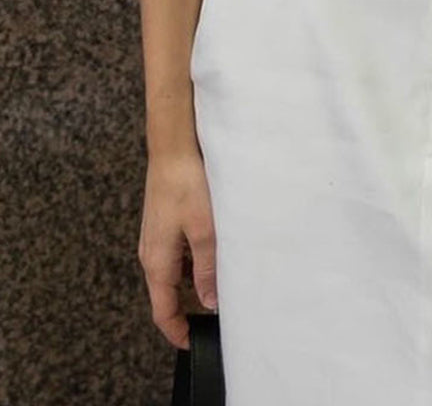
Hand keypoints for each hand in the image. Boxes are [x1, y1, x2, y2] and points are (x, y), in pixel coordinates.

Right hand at [138, 148, 217, 350]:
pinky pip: (176, 255)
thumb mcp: (204, 230)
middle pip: (167, 295)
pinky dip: (192, 262)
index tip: (194, 343)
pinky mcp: (163, 224)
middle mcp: (151, 253)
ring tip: (221, 281)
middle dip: (189, 309)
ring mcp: (156, 238)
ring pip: (174, 274)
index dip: (177, 331)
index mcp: (157, 261)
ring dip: (193, 283)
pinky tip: (213, 252)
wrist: (173, 148)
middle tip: (217, 313)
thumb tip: (210, 301)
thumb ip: (208, 268)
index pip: (162, 311)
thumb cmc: (185, 183)